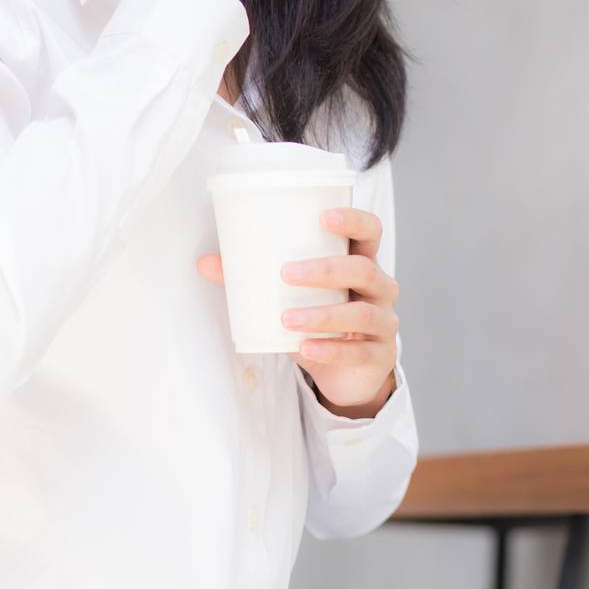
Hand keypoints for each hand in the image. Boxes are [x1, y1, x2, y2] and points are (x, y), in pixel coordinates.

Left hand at [196, 206, 398, 411]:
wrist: (347, 372)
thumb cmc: (323, 319)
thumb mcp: (294, 297)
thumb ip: (254, 279)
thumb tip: (205, 262)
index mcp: (362, 261)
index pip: (371, 230)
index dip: (352, 219)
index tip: (322, 216)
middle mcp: (380, 288)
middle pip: (363, 269)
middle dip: (325, 269)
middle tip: (286, 273)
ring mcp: (384, 322)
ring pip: (360, 313)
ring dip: (322, 314)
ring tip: (288, 318)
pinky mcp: (380, 355)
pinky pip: (357, 351)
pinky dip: (329, 349)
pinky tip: (305, 348)